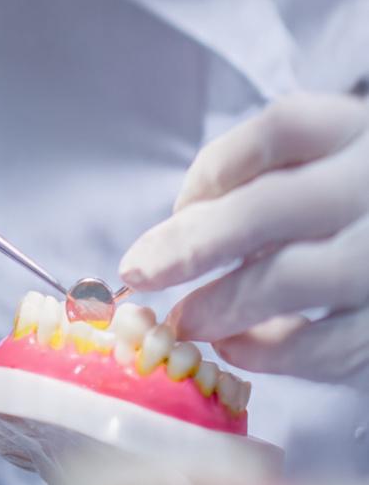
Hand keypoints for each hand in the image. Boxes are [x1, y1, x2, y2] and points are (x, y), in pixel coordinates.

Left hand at [119, 93, 368, 386]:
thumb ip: (276, 177)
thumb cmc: (364, 208)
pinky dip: (270, 353)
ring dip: (222, 305)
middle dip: (191, 244)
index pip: (280, 131)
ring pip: (289, 279)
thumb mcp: (338, 164)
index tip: (179, 208)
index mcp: (362, 133)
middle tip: (138, 271)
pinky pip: (326, 347)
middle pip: (268, 207)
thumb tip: (181, 229)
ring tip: (183, 321)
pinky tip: (237, 348)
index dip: (213, 170)